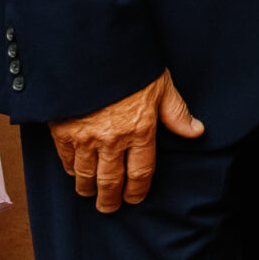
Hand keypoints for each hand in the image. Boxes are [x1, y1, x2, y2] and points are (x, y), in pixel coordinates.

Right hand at [49, 71, 204, 212]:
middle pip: (110, 181)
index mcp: (140, 130)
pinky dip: (71, 169)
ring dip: (88, 189)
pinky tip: (75, 172)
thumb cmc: (129, 65)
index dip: (137, 191)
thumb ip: (176, 112)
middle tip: (109, 208)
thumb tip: (196, 131)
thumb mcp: (161, 85)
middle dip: (110, 199)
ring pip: (85, 175)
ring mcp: (85, 137)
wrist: (89, 51)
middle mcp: (112, 139)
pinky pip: (66, 160)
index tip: (134, 199)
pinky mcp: (62, 131)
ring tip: (90, 195)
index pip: (141, 172)